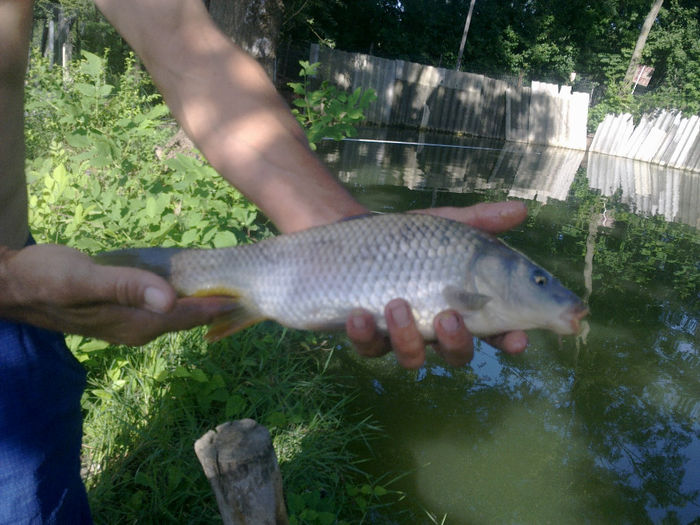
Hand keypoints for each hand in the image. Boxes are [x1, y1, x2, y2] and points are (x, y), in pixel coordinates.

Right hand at [0, 244, 235, 345]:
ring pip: (179, 313)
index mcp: (136, 323)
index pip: (190, 316)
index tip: (251, 293)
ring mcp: (132, 322)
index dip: (221, 305)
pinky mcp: (125, 312)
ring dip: (204, 301)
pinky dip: (184, 295)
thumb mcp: (85, 279)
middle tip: (249, 284)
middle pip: (190, 318)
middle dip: (219, 305)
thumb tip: (172, 300)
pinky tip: (194, 282)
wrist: (16, 285)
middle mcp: (140, 328)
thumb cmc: (48, 279)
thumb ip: (127, 287)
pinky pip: (165, 306)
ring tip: (231, 283)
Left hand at [345, 201, 529, 368]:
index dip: (509, 339)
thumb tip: (520, 209)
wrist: (355, 237)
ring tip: (396, 304)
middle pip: (455, 354)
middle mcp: (434, 328)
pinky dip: (363, 334)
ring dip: (407, 336)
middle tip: (446, 316)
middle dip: (454, 341)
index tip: (518, 339)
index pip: (495, 331)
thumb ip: (480, 220)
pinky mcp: (368, 337)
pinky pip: (369, 348)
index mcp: (461, 306)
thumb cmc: (409, 238)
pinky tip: (358, 314)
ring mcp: (401, 337)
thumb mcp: (444, 225)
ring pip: (412, 357)